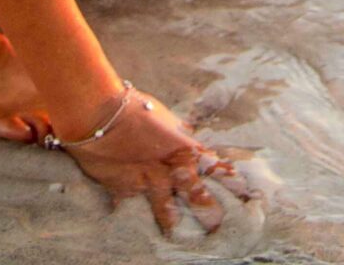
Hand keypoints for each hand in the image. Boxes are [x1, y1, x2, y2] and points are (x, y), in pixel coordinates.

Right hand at [61, 85, 245, 236]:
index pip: (211, 164)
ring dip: (173, 222)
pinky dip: (131, 220)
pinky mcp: (124, 190)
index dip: (228, 178)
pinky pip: (130, 210)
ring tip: (179, 237)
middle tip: (219, 223)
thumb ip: (177, 133)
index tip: (245, 192)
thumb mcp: (162, 117)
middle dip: (208, 209)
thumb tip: (189, 135)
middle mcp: (168, 166)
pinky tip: (135, 234)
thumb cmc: (131, 107)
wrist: (97, 111)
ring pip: (165, 207)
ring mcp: (147, 180)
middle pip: (194, 192)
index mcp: (181, 145)